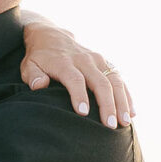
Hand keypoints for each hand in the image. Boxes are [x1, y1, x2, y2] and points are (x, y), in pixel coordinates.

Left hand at [17, 20, 133, 127]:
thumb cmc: (39, 57)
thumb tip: (40, 85)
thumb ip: (33, 76)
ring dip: (121, 102)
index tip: (83, 114)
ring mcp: (98, 61)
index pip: (75, 79)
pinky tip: (131, 113)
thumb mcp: (29, 65)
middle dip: (106, 105)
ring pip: (114, 81)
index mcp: (64, 62)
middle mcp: (84, 60)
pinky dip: (127, 96)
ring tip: (124, 123)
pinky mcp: (106, 63)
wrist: (52, 36)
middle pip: (100, 82)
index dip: (79, 96)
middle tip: (110, 126)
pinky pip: (120, 79)